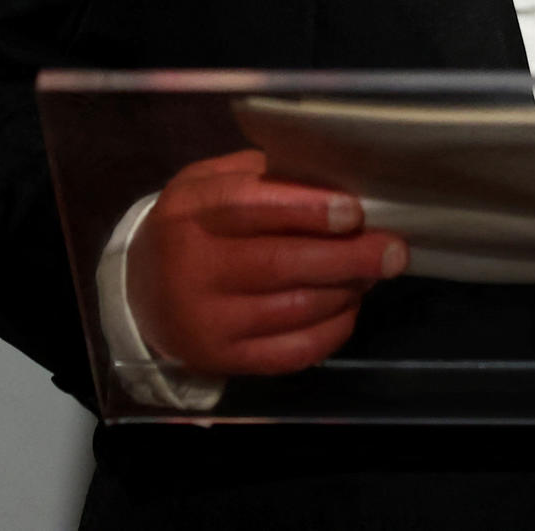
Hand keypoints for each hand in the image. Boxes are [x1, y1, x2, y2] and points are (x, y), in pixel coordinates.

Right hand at [125, 149, 406, 376]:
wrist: (141, 293)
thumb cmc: (192, 226)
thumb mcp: (209, 184)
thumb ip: (262, 176)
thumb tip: (335, 178)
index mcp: (191, 213)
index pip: (250, 208)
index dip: (307, 210)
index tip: (355, 211)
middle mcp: (194, 269)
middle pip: (280, 265)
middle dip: (346, 257)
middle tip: (393, 250)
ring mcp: (208, 321)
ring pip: (293, 310)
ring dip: (346, 291)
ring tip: (373, 272)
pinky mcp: (223, 360)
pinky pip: (291, 351)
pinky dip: (332, 331)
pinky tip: (348, 308)